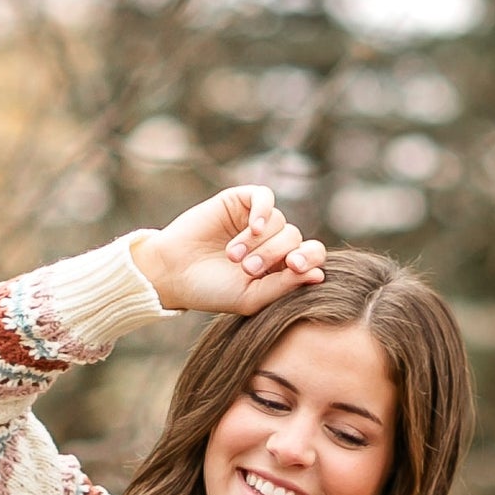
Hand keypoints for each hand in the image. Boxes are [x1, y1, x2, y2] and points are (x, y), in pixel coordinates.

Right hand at [130, 186, 326, 316]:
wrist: (175, 272)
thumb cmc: (213, 291)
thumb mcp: (252, 297)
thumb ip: (285, 286)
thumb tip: (319, 276)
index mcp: (280, 268)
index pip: (311, 257)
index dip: (309, 259)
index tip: (293, 267)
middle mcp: (272, 243)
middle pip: (295, 239)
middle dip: (273, 255)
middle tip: (247, 269)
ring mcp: (257, 221)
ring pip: (280, 222)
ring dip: (259, 242)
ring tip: (233, 257)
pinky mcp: (241, 201)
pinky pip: (265, 197)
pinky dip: (263, 211)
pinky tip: (252, 226)